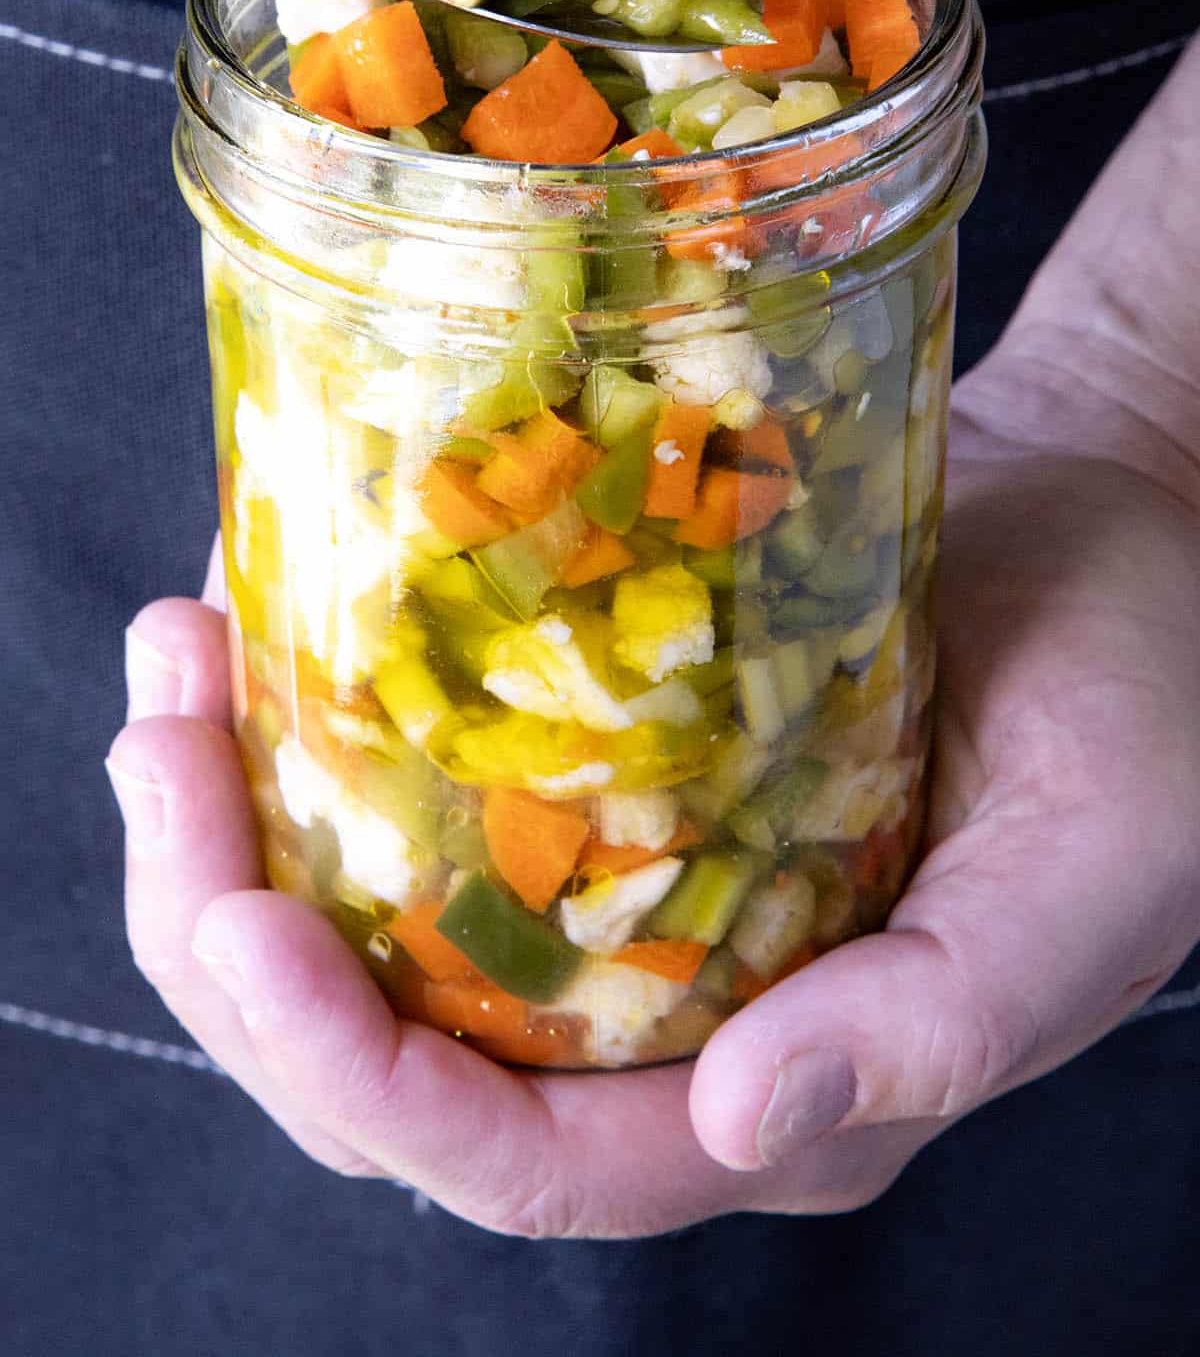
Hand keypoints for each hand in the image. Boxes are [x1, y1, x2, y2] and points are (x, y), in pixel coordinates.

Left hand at [106, 41, 1199, 1235]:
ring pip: (365, 922)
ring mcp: (620, 888)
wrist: (1127, 524)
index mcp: (778, 1089)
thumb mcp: (1085, 876)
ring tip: (169, 665)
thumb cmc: (1149, 706)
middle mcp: (664, 1014)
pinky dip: (311, 713)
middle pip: (385, 1053)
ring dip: (230, 816)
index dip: (353, 1074)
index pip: (516, 1157)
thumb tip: (730, 1132)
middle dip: (227, 930)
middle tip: (157, 744)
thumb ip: (939, 1022)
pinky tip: (255, 610)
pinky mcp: (599, 765)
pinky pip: (416, 780)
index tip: (239, 924)